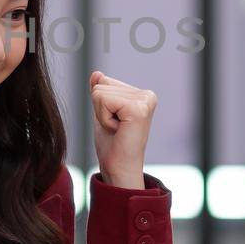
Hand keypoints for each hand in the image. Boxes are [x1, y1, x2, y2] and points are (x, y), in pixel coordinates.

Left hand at [89, 71, 154, 189]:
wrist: (119, 170)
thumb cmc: (112, 145)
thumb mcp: (103, 113)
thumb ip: (102, 92)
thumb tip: (97, 73)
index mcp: (142, 95)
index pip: (105, 82)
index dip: (101, 106)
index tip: (115, 123)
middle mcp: (147, 95)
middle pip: (101, 85)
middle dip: (101, 110)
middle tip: (116, 129)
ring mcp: (144, 101)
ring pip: (100, 92)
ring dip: (102, 116)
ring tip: (117, 130)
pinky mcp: (138, 108)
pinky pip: (102, 100)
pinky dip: (103, 118)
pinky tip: (118, 130)